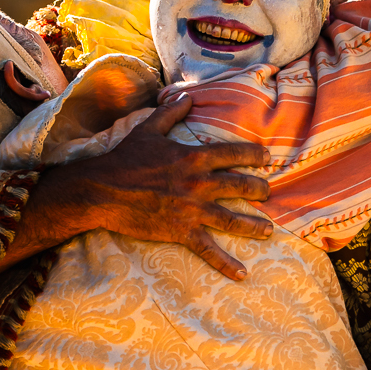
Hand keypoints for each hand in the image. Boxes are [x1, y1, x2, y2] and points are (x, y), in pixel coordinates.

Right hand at [0, 96, 274, 278]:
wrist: (102, 190)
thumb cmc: (123, 159)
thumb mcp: (147, 130)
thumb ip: (169, 113)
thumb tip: (185, 96)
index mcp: (193, 157)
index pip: (233, 153)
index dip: (254, 155)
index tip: (267, 158)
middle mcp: (199, 183)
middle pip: (241, 186)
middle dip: (260, 190)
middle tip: (268, 193)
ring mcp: (192, 209)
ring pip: (233, 219)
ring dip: (254, 226)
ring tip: (267, 230)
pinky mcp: (181, 231)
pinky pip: (209, 249)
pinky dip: (226, 263)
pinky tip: (242, 273)